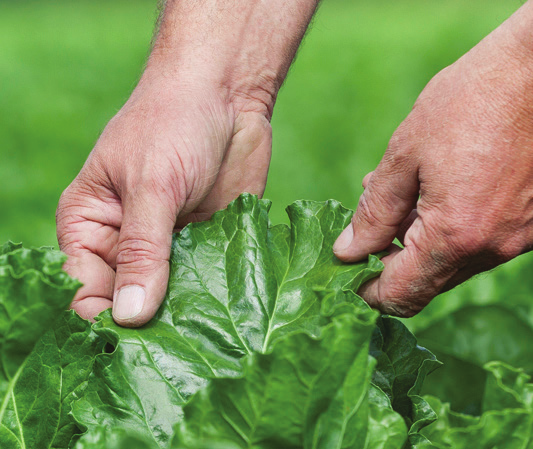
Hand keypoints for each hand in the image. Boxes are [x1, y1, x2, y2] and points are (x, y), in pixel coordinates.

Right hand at [56, 72, 270, 325]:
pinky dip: (215, 298)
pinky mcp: (207, 244)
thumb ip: (143, 251)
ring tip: (205, 338)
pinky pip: (206, 283)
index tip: (132, 346)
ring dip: (184, 316)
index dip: (104, 319)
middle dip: (148, 325)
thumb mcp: (152, 185)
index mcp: (90, 226)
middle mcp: (126, 243)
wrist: (226, 93)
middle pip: (128, 302)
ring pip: (170, 299)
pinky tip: (230, 315)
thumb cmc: (173, 123)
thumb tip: (130, 316)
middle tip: (175, 350)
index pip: (84, 290)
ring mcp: (169, 247)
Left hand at [333, 10, 532, 316]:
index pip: (401, 295)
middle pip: (430, 281)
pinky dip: (467, 228)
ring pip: (460, 262)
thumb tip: (347, 253)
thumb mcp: (404, 155)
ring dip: (432, 239)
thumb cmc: (468, 103)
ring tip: (419, 188)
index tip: (354, 269)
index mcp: (453, 236)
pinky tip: (459, 185)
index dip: (370, 290)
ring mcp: (525, 239)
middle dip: (398, 256)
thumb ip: (373, 213)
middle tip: (385, 211)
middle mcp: (494, 249)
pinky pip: (492, 243)